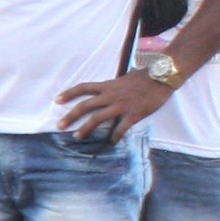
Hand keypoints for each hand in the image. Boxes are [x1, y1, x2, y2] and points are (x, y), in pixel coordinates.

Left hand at [54, 70, 171, 138]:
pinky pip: (120, 129)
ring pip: (97, 118)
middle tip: (59, 126)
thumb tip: (109, 89)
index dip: (69, 93)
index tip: (57, 100)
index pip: (83, 88)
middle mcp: (111, 95)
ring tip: (76, 136)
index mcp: (108, 85)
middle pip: (85, 106)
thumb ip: (114, 86)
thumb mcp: (124, 79)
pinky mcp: (133, 114)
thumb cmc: (145, 77)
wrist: (162, 76)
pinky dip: (113, 137)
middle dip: (70, 116)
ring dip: (85, 129)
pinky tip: (109, 144)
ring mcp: (121, 105)